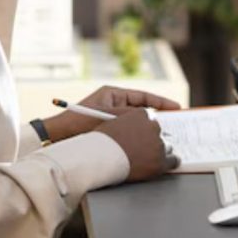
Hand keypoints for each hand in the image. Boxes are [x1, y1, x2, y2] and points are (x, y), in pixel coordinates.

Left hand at [42, 86, 180, 141]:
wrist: (60, 136)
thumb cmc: (80, 122)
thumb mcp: (109, 116)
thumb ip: (129, 115)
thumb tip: (151, 119)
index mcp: (114, 94)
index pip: (143, 96)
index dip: (161, 102)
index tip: (177, 108)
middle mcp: (114, 103)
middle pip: (142, 108)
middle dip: (158, 115)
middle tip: (175, 122)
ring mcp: (112, 116)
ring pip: (136, 121)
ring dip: (148, 127)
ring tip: (164, 134)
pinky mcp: (109, 128)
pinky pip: (128, 130)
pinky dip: (137, 135)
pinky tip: (146, 143)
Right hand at [96, 109, 178, 181]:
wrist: (100, 158)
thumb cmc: (101, 142)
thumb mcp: (111, 123)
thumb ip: (125, 123)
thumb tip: (130, 130)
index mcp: (141, 114)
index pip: (150, 119)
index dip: (146, 129)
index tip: (144, 134)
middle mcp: (152, 126)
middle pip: (159, 133)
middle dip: (152, 139)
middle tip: (143, 148)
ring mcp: (158, 144)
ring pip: (166, 146)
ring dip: (159, 151)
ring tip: (150, 158)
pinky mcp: (160, 161)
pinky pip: (172, 161)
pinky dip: (171, 162)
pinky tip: (169, 164)